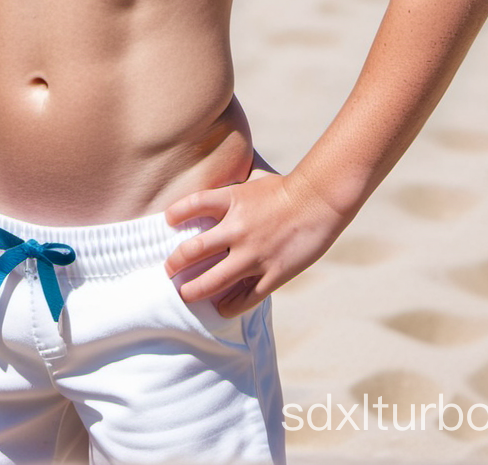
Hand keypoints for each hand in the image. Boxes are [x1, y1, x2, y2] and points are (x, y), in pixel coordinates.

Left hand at [164, 169, 349, 316]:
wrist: (320, 200)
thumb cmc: (289, 188)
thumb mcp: (255, 181)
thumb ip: (236, 189)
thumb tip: (222, 180)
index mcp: (232, 200)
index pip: (192, 205)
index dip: (176, 213)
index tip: (167, 220)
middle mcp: (237, 229)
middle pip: (193, 251)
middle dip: (175, 264)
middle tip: (169, 270)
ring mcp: (254, 254)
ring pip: (213, 282)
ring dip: (194, 291)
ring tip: (185, 295)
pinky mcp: (273, 274)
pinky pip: (245, 299)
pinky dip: (229, 306)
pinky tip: (222, 307)